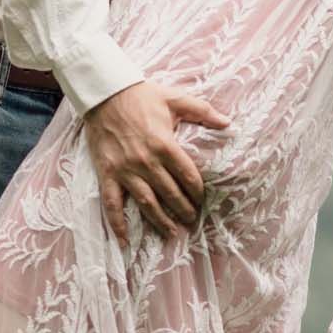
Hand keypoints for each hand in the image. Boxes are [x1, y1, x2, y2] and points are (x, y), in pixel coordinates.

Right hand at [84, 79, 228, 246]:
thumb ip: (203, 111)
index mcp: (165, 145)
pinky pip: (111, 203)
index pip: (187, 176)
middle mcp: (146, 161)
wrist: (104, 93)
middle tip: (192, 220)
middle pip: (170, 193)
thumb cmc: (142, 95)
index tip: (202, 199)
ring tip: (172, 233)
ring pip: (146, 203)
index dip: (197, 191)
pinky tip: (124, 240)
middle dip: (184, 210)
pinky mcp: (107, 173)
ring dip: (160, 221)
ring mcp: (125, 170)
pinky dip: (116, 223)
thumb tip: (228, 123)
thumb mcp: (175, 98)